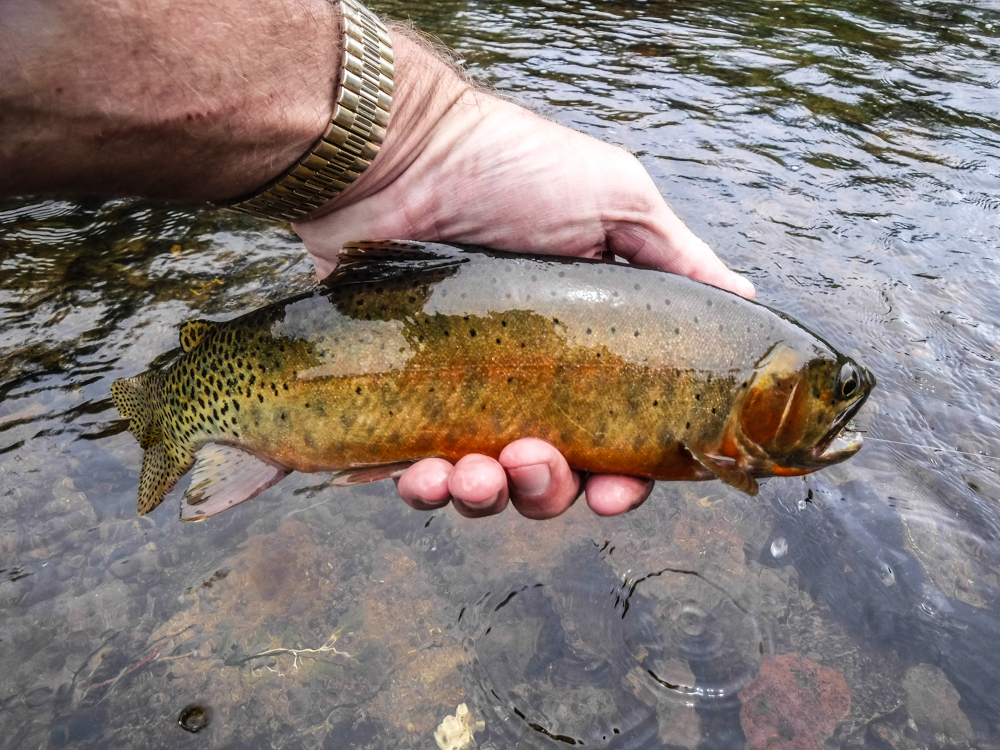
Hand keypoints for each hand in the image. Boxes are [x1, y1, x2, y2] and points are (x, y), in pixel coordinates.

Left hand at [293, 29, 754, 519]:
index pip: (619, 435)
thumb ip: (679, 259)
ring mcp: (457, 393)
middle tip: (534, 459)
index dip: (626, 476)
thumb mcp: (617, 201)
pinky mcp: (397, 399)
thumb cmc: (511, 171)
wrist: (396, 156)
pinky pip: (417, 472)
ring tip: (474, 470)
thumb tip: (747, 299)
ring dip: (489, 496)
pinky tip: (426, 473)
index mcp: (584, 347)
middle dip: (550, 488)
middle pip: (554, 475)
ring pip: (485, 485)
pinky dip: (426, 489)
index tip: (616, 488)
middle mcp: (525, 379)